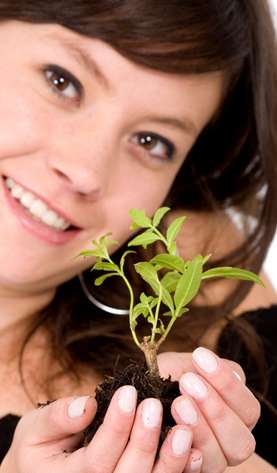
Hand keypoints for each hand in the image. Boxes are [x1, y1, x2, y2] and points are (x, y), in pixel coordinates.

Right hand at [0, 387, 200, 472]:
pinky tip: (196, 452)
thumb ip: (57, 419)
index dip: (116, 425)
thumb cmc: (40, 448)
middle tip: (154, 405)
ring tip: (184, 431)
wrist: (44, 472)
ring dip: (170, 461)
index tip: (129, 391)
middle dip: (144, 439)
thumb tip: (88, 405)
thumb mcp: (36, 431)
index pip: (98, 458)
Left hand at [158, 348, 259, 472]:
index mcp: (236, 417)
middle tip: (188, 381)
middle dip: (216, 409)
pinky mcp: (184, 472)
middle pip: (240, 441)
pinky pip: (190, 472)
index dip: (228, 383)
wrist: (135, 399)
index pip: (248, 408)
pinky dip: (181, 455)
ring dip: (199, 429)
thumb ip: (201, 367)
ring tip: (177, 402)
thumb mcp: (183, 366)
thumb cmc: (165, 380)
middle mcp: (227, 445)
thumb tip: (211, 364)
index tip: (199, 355)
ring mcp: (208, 463)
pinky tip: (170, 434)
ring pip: (217, 459)